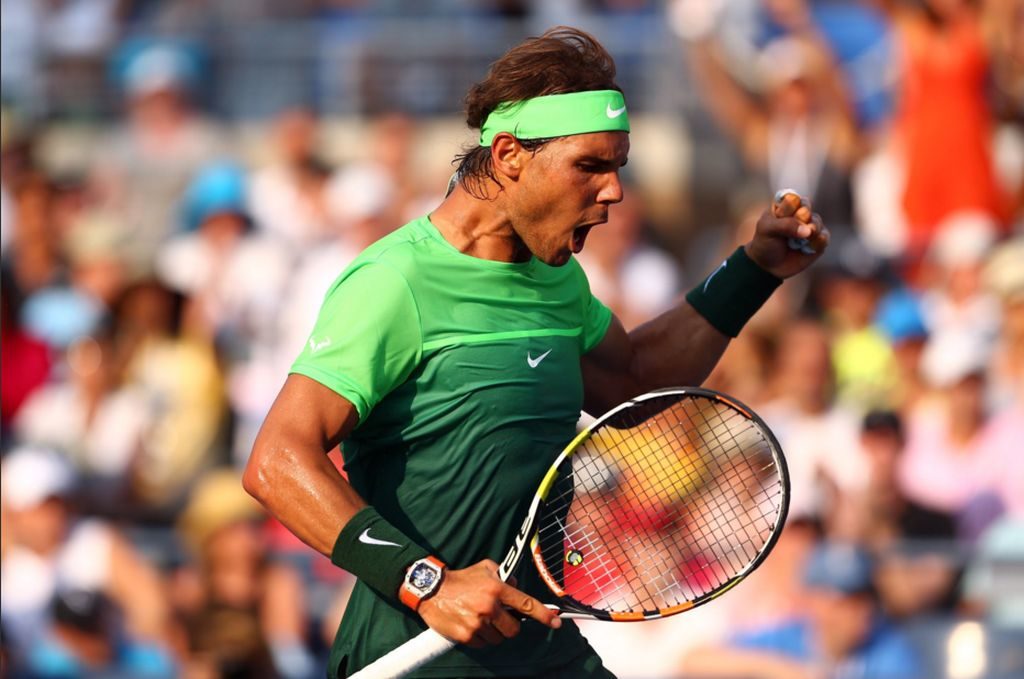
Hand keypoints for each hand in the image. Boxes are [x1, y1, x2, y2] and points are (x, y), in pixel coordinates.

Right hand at [417, 559, 560, 646]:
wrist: (431, 589)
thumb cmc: (460, 578)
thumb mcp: (485, 568)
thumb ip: (504, 575)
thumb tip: (516, 587)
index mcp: (497, 589)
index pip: (526, 604)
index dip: (544, 615)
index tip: (557, 622)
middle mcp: (490, 607)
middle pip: (514, 629)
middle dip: (509, 626)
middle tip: (498, 618)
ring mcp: (478, 623)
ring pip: (498, 638)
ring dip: (493, 632)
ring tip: (480, 619)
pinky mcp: (466, 635)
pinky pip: (483, 644)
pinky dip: (480, 638)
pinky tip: (471, 625)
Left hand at [744, 190, 829, 278]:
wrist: (769, 266)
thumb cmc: (765, 243)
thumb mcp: (767, 230)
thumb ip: (786, 225)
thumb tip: (809, 230)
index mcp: (783, 206)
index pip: (792, 197)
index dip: (789, 207)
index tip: (780, 216)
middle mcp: (798, 213)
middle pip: (806, 206)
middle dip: (799, 218)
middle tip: (789, 231)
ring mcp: (809, 226)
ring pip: (817, 221)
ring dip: (809, 231)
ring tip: (799, 241)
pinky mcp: (818, 240)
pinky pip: (824, 237)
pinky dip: (817, 242)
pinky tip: (807, 248)